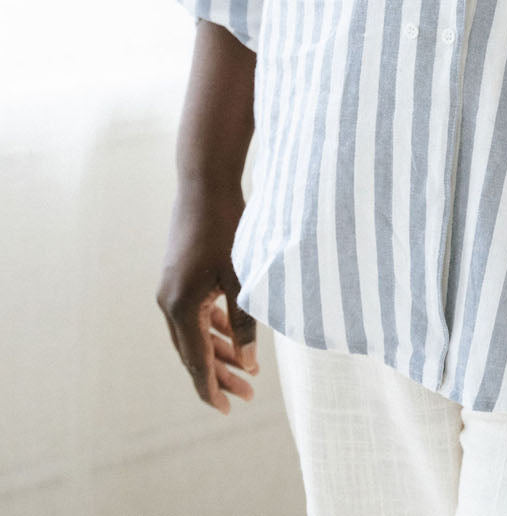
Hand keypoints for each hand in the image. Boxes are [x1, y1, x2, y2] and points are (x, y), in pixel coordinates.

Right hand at [157, 185, 258, 413]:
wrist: (204, 186)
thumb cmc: (227, 227)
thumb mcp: (241, 276)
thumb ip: (244, 320)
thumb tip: (248, 361)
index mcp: (181, 307)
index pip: (195, 361)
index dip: (211, 387)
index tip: (226, 410)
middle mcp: (169, 303)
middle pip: (194, 352)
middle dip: (220, 374)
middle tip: (246, 395)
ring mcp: (171, 290)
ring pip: (194, 334)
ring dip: (218, 351)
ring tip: (247, 371)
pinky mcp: (178, 278)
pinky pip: (194, 315)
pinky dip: (212, 328)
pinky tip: (232, 336)